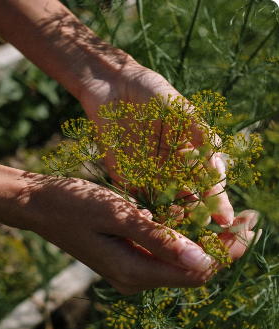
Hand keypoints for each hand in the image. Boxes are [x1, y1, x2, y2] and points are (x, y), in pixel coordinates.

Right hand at [18, 173, 256, 294]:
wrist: (39, 205)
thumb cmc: (73, 204)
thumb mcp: (117, 215)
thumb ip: (159, 239)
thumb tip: (204, 261)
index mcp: (134, 271)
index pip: (197, 271)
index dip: (228, 251)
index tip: (252, 225)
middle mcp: (135, 278)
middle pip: (192, 270)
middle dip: (222, 246)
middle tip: (247, 218)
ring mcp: (129, 270)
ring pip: (180, 261)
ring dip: (203, 240)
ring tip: (224, 215)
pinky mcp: (125, 258)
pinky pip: (163, 253)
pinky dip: (180, 237)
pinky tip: (188, 216)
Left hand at [78, 58, 233, 225]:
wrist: (112, 88)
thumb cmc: (151, 92)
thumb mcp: (179, 107)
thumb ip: (198, 130)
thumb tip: (217, 156)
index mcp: (190, 153)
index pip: (208, 181)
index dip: (218, 200)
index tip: (225, 218)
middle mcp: (172, 168)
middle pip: (188, 198)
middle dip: (197, 216)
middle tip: (203, 229)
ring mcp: (148, 174)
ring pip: (164, 204)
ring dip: (171, 217)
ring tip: (178, 225)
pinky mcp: (125, 177)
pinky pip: (135, 199)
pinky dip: (142, 212)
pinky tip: (149, 221)